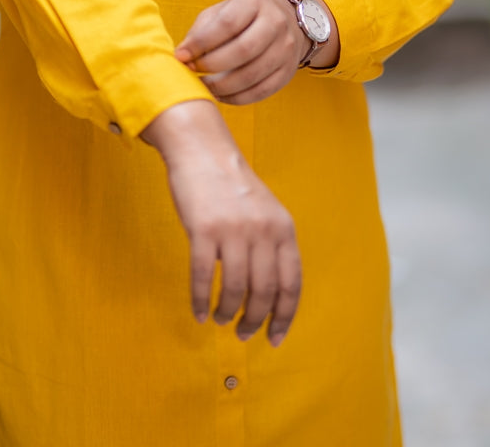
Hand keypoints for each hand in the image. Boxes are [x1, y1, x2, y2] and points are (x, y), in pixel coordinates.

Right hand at [142, 101, 300, 345]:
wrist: (202, 150)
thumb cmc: (232, 185)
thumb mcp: (266, 211)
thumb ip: (272, 244)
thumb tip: (270, 294)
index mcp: (283, 228)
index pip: (291, 283)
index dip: (284, 316)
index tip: (275, 338)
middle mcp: (263, 230)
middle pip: (264, 291)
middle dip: (254, 320)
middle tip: (244, 334)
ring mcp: (233, 230)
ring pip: (235, 288)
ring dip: (227, 312)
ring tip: (219, 320)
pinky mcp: (203, 229)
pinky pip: (203, 277)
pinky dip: (201, 299)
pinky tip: (199, 311)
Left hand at [174, 0, 305, 103]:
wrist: (282, 22)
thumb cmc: (240, 18)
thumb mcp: (219, 13)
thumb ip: (200, 31)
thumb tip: (182, 56)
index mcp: (253, 0)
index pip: (227, 23)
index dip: (201, 43)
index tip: (181, 56)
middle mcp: (275, 21)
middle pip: (243, 50)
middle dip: (212, 65)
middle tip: (193, 70)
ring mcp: (285, 47)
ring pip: (253, 74)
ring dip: (222, 86)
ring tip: (204, 85)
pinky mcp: (288, 71)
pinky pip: (261, 91)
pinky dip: (237, 98)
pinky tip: (221, 94)